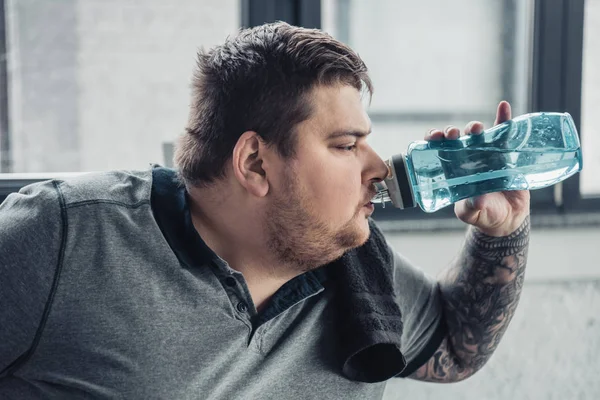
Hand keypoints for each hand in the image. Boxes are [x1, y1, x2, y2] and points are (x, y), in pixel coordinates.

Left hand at [424, 101, 530, 236]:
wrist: (508, 218)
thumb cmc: (484, 215)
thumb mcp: (472, 214)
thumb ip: (472, 208)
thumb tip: (477, 200)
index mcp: (452, 170)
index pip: (438, 150)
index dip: (434, 141)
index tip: (434, 138)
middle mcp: (467, 159)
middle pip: (456, 140)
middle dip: (452, 132)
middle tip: (453, 134)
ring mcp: (485, 154)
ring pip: (477, 135)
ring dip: (474, 127)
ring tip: (476, 128)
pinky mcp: (504, 153)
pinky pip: (503, 134)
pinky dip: (503, 119)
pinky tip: (503, 107)